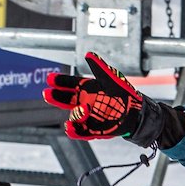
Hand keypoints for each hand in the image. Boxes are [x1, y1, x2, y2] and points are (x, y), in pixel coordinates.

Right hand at [44, 52, 181, 146]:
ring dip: (71, 115)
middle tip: (47, 93)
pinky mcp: (94, 130)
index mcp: (88, 89)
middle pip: (67, 100)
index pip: (71, 84)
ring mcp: (89, 117)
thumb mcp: (112, 80)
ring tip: (71, 115)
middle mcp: (86, 102)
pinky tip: (69, 128)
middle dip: (57, 97)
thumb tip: (89, 54)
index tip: (50, 79)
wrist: (137, 114)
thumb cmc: (124, 94)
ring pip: (74, 116)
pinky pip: (81, 131)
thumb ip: (99, 68)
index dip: (61, 81)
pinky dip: (75, 131)